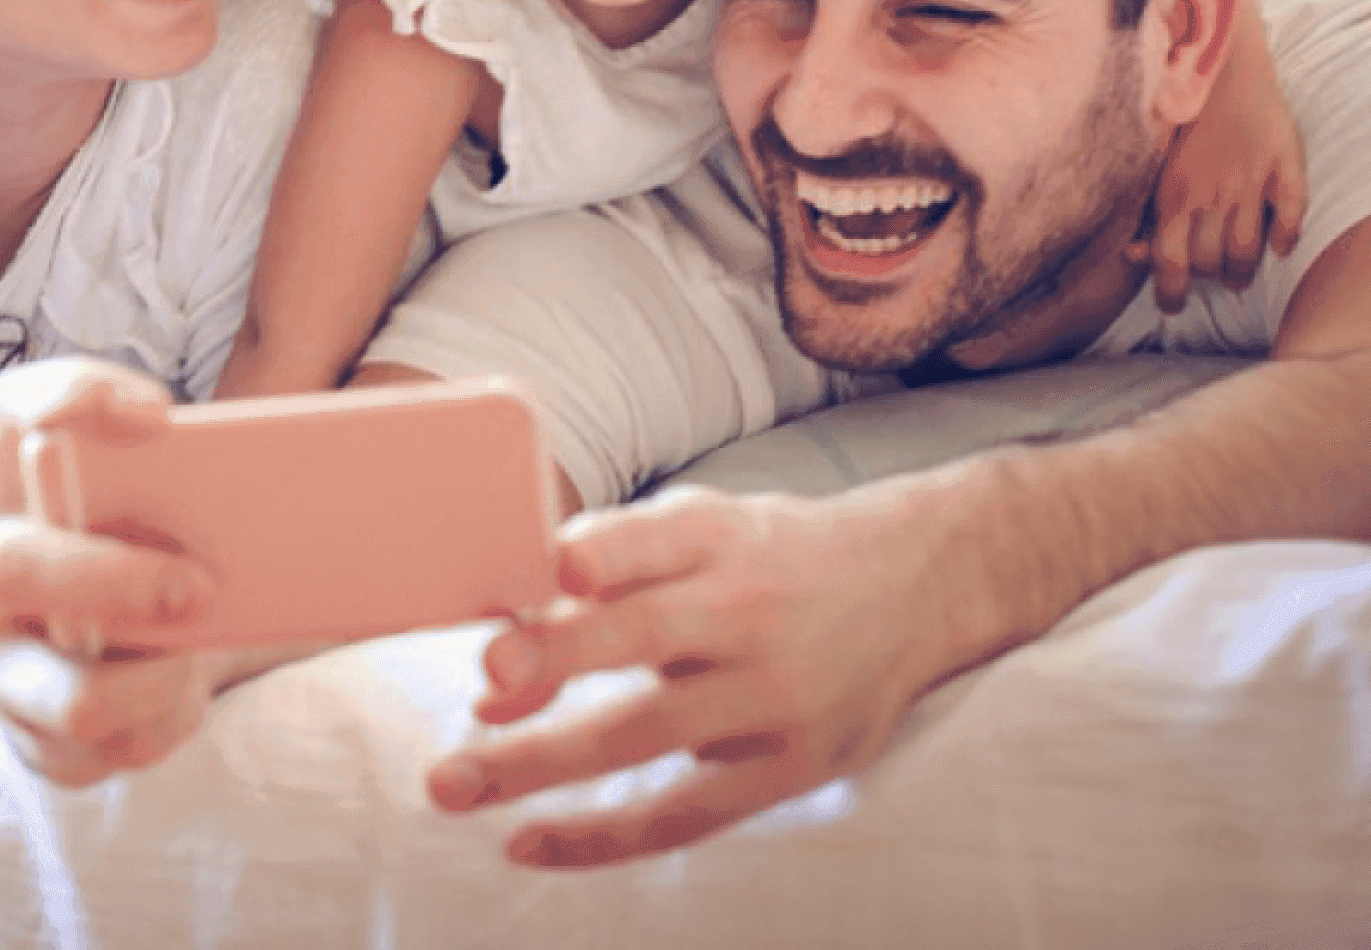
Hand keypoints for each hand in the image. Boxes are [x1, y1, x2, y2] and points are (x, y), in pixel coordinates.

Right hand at [0, 358, 228, 784]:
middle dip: (110, 581)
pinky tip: (184, 688)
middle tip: (197, 583)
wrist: (120, 623)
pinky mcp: (32, 738)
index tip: (160, 414)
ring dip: (157, 681)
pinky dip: (164, 723)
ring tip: (201, 648)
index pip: (10, 409)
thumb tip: (200, 447)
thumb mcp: (141, 479)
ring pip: (70, 698)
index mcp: (3, 476)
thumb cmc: (134, 530)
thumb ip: (160, 453)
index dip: (71, 399)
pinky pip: (108, 753)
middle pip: (7, 571)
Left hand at [425, 486, 969, 867]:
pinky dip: (601, 835)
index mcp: (716, 537)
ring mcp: (774, 694)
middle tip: (482, 677)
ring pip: (645, 735)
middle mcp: (747, 611)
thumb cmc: (765, 555)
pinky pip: (683, 816)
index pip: (645, 541)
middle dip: (553, 659)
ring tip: (453, 783)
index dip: (592, 558)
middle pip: (640, 637)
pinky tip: (528, 842)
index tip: (543, 574)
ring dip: (540, 762)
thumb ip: (601, 575)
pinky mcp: (794, 766)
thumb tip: (494, 672)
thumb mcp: (700, 527)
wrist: (917, 584)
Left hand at [1124, 0, 1307, 309]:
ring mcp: (1251, 179)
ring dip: (1244, 269)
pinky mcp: (1285, 163)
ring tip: (1239, 277)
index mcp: (1173, 193)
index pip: (1170, 260)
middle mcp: (1212, 192)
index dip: (1170, 291)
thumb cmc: (1176, 114)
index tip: (1173, 305)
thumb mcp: (1150, 162)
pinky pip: (1292, 210)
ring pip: (1249, 247)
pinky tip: (1280, 246)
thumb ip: (1142, 208)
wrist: (1219, 61)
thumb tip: (1133, 254)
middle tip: (1208, 284)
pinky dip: (1287, 234)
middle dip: (1207, 279)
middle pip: (1210, 260)